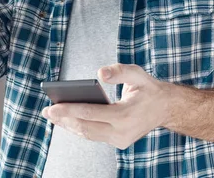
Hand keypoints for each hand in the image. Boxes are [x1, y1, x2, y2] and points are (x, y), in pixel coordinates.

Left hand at [41, 63, 170, 149]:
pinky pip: (94, 136)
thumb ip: (120, 71)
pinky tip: (67, 120)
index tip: (52, 106)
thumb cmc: (149, 88)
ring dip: (69, 125)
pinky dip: (79, 128)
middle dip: (64, 120)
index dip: (70, 110)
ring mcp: (120, 140)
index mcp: (126, 114)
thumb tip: (100, 73)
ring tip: (52, 115)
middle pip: (86, 127)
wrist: (166, 108)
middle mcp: (122, 131)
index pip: (91, 113)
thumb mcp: (138, 73)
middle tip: (46, 111)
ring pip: (88, 134)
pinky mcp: (118, 142)